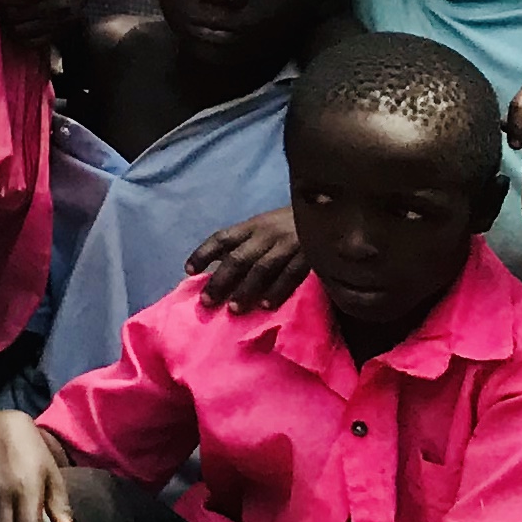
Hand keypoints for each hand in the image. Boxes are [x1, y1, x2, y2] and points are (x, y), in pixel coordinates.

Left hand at [185, 207, 307, 307]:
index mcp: (253, 225)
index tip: (188, 271)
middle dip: (220, 281)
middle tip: (207, 302)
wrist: (334, 212)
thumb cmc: (294, 223)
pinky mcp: (309, 255)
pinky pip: (290, 275)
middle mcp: (267, 233)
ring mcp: (288, 243)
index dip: (204, 253)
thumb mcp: (267, 225)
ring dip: (246, 290)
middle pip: (238, 258)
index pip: (222, 238)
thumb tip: (220, 267)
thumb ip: (248, 242)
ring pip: (262, 268)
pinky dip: (277, 290)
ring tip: (233, 309)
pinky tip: (266, 306)